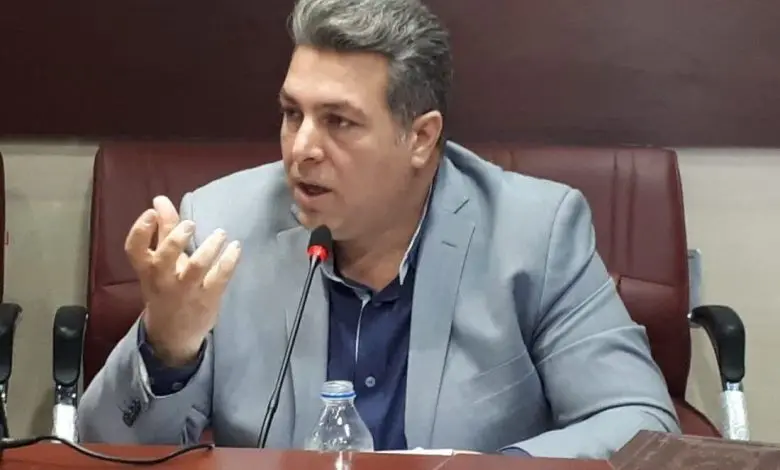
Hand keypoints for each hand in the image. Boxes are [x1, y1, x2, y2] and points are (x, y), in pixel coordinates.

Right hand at [125, 195, 240, 365]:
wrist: (172, 335)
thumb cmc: (165, 290)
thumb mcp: (158, 263)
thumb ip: (162, 231)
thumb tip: (160, 199)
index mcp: (146, 270)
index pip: (134, 249)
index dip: (140, 230)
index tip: (152, 212)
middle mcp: (163, 280)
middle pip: (164, 258)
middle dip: (176, 238)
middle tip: (191, 223)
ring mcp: (186, 291)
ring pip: (196, 268)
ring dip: (209, 247)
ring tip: (221, 233)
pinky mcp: (207, 299)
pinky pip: (219, 278)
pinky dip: (229, 261)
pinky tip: (235, 248)